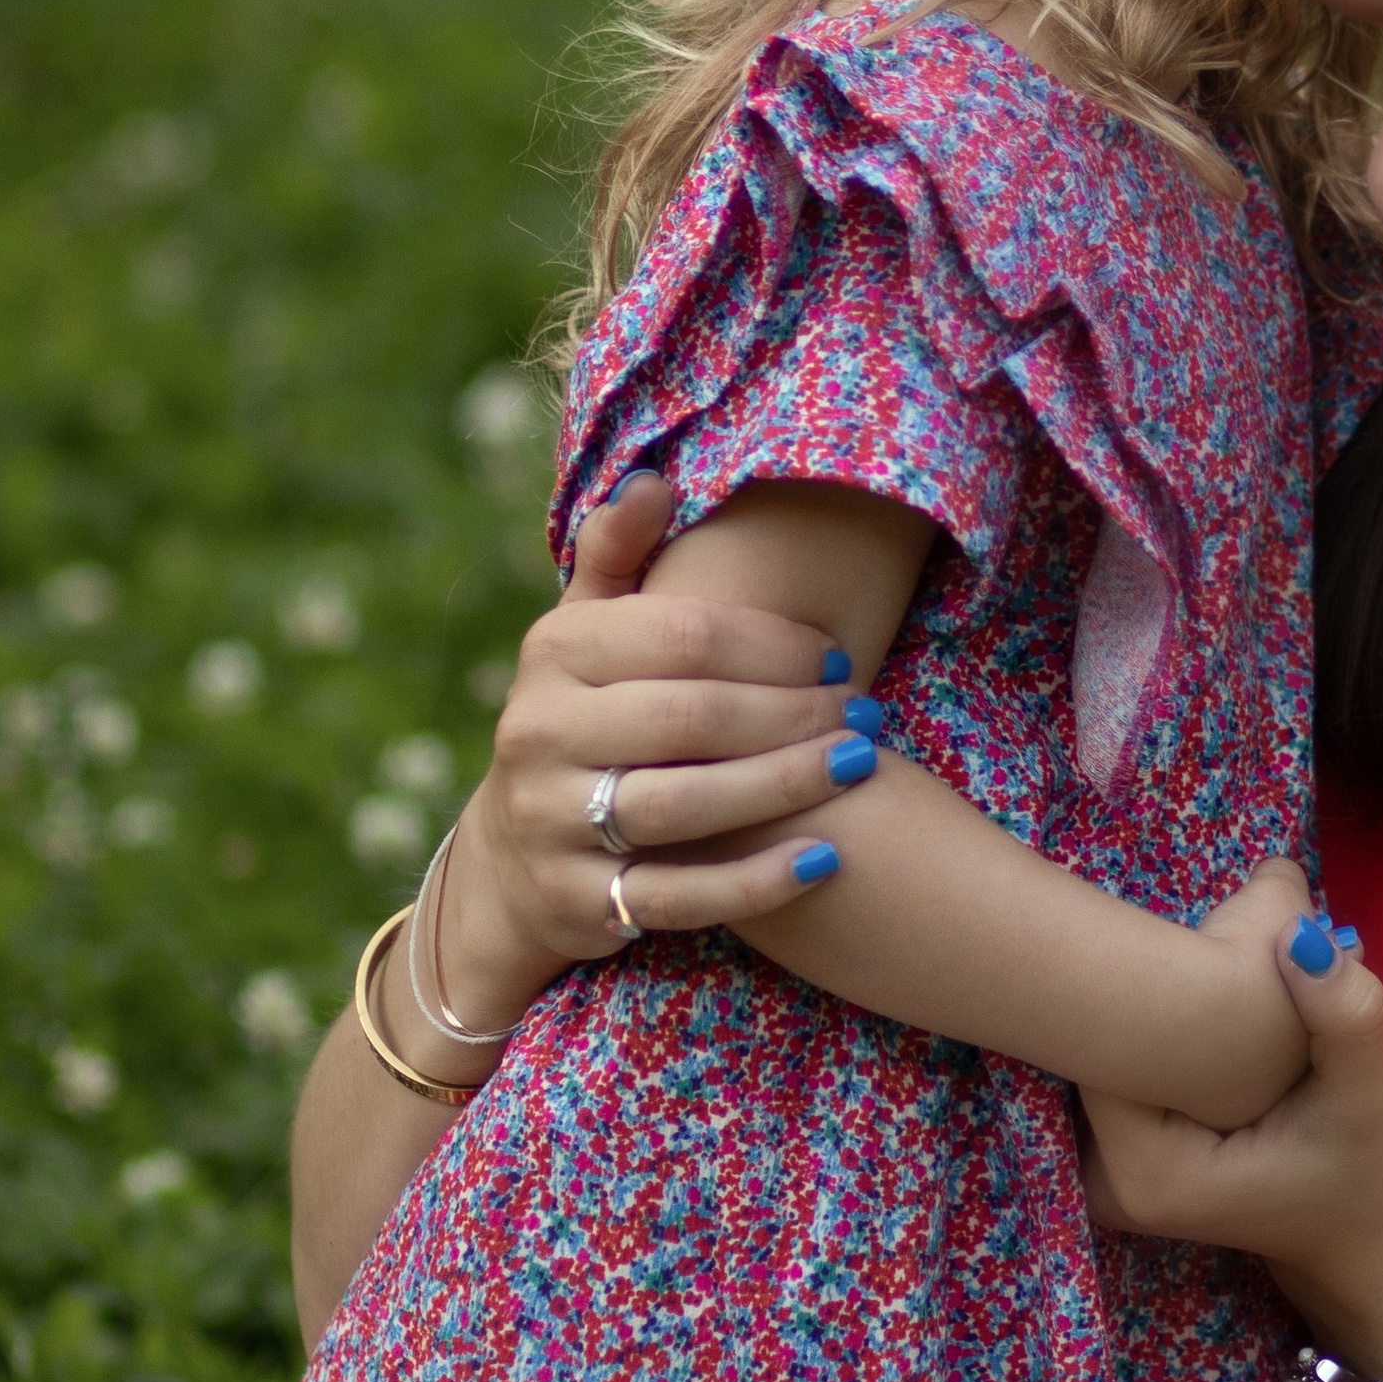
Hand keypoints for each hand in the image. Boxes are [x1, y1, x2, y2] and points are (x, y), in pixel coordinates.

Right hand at [435, 475, 882, 1020]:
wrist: (514, 858)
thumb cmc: (585, 721)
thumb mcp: (584, 635)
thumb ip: (617, 558)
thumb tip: (655, 479)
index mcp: (553, 654)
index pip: (684, 636)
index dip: (774, 645)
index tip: (837, 658)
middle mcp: (539, 734)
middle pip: (693, 716)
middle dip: (794, 713)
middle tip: (868, 715)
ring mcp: (553, 823)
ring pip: (689, 804)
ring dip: (788, 785)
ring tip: (861, 768)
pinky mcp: (579, 902)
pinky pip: (681, 894)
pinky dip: (757, 881)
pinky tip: (824, 859)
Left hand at [1080, 924, 1382, 1375]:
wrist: (1363, 1243)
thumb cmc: (1369, 1178)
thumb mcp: (1370, 1096)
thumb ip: (1343, 1016)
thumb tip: (1296, 930)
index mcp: (1145, 1172)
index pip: (1100, 1043)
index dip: (1145, 979)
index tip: (1201, 944)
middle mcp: (1105, 1179)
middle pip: (1092, 1047)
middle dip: (1148, 991)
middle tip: (1213, 944)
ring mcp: (1108, 1171)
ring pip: (1106, 1054)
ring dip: (1153, 1010)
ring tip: (1210, 971)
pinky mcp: (1126, 1153)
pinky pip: (1120, 1071)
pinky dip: (1157, 1038)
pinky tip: (1203, 1013)